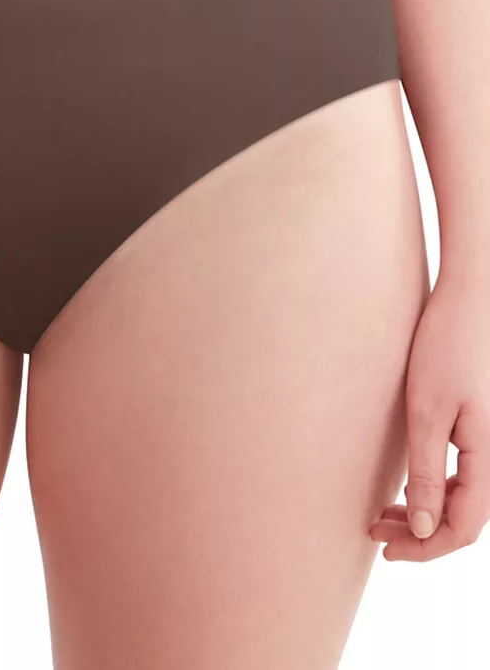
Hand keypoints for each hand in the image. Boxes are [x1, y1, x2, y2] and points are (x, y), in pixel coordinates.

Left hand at [369, 270, 489, 560]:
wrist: (467, 303)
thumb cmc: (444, 348)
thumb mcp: (427, 411)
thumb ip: (426, 472)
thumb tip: (422, 529)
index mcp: (488, 456)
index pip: (464, 527)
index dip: (426, 547)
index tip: (386, 550)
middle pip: (463, 517)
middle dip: (419, 533)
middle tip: (373, 532)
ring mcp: (487, 442)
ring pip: (460, 498)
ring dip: (422, 511)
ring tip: (380, 513)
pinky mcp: (476, 428)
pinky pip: (459, 475)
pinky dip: (430, 488)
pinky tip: (401, 486)